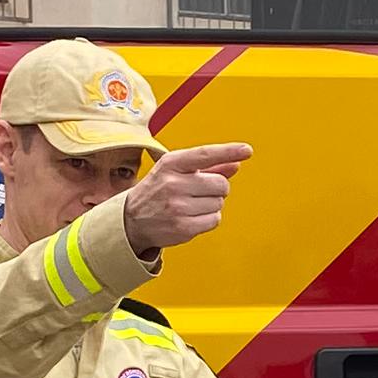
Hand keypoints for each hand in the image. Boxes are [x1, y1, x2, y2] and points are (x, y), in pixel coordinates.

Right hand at [117, 143, 250, 257]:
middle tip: (199, 192)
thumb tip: (236, 163)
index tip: (246, 150)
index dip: (228, 151)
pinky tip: (192, 217)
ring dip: (212, 205)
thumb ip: (208, 166)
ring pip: (219, 203)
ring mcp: (177, 206)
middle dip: (217, 189)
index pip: (204, 154)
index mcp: (171, 164)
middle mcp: (173, 183)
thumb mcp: (176, 172)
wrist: (132, 219)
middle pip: (221, 184)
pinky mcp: (183, 227)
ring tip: (191, 205)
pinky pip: (215, 220)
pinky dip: (208, 219)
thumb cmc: (158, 191)